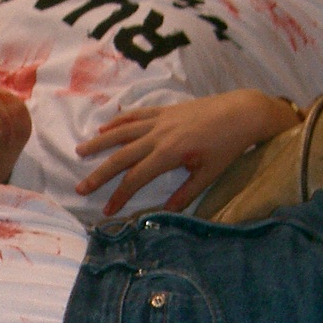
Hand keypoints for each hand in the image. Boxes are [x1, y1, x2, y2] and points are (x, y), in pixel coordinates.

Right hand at [75, 90, 301, 214]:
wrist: (242, 112)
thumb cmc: (229, 146)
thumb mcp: (209, 174)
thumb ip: (186, 193)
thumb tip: (166, 212)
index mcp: (169, 153)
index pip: (136, 177)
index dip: (120, 195)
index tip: (107, 210)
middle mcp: (159, 135)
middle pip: (121, 156)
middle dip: (99, 173)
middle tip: (80, 186)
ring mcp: (160, 120)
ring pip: (122, 131)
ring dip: (100, 143)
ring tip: (80, 151)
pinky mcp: (165, 110)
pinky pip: (136, 114)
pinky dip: (118, 121)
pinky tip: (104, 128)